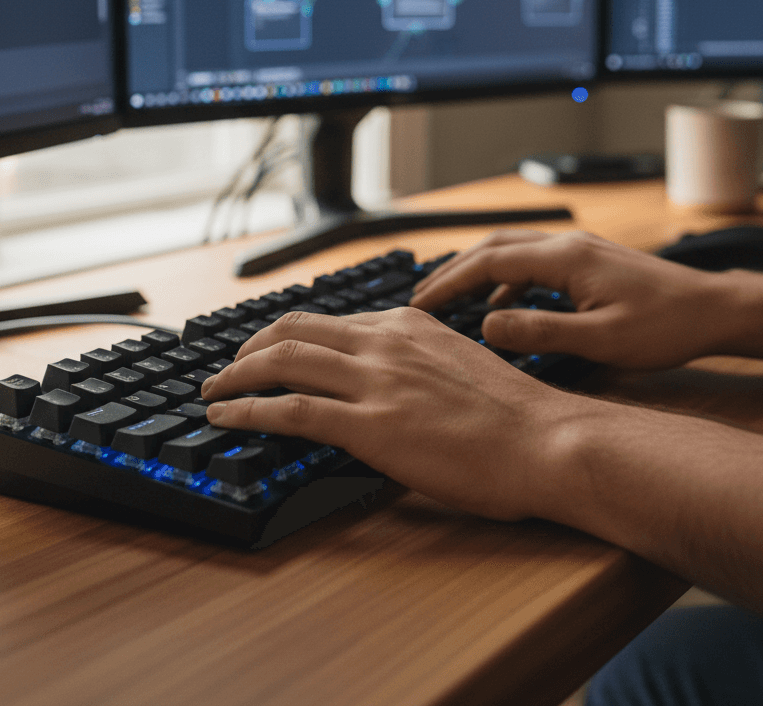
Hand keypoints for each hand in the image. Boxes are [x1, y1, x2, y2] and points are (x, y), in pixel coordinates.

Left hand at [202, 308, 572, 520]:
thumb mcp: (456, 364)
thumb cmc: (514, 415)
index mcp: (406, 324)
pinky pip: (292, 410)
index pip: (327, 320)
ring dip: (236, 378)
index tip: (265, 349)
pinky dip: (249, 412)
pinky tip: (227, 420)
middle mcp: (385, 342)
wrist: (549, 441)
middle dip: (248, 349)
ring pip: (283, 362)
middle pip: (292, 331)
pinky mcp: (373, 425)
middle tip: (228, 369)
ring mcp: (377, 381)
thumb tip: (381, 381)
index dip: (285, 335)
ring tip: (213, 394)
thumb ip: (412, 362)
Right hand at [409, 230, 734, 370]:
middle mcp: (567, 245)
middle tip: (423, 298)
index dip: (449, 283)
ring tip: (450, 299)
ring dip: (476, 271)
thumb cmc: (666, 326)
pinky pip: (531, 261)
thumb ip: (541, 331)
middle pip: (492, 247)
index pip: (488, 262)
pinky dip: (504, 278)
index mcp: (565, 258)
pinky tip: (500, 305)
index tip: (421, 305)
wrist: (716, 310)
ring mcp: (578, 249)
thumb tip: (487, 326)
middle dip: (453, 271)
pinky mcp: (587, 260)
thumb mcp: (602, 340)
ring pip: (510, 250)